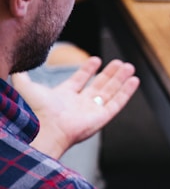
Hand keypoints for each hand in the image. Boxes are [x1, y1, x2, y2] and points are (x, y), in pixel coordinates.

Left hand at [11, 57, 139, 158]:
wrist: (42, 129)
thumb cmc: (33, 111)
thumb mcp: (26, 87)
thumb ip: (22, 75)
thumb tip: (16, 64)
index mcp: (63, 98)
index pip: (79, 81)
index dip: (87, 70)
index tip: (96, 60)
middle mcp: (78, 105)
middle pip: (98, 86)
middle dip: (110, 74)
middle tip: (119, 63)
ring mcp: (91, 111)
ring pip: (110, 93)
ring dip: (120, 79)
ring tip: (129, 66)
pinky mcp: (101, 118)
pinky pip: (117, 103)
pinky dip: (126, 92)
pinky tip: (134, 80)